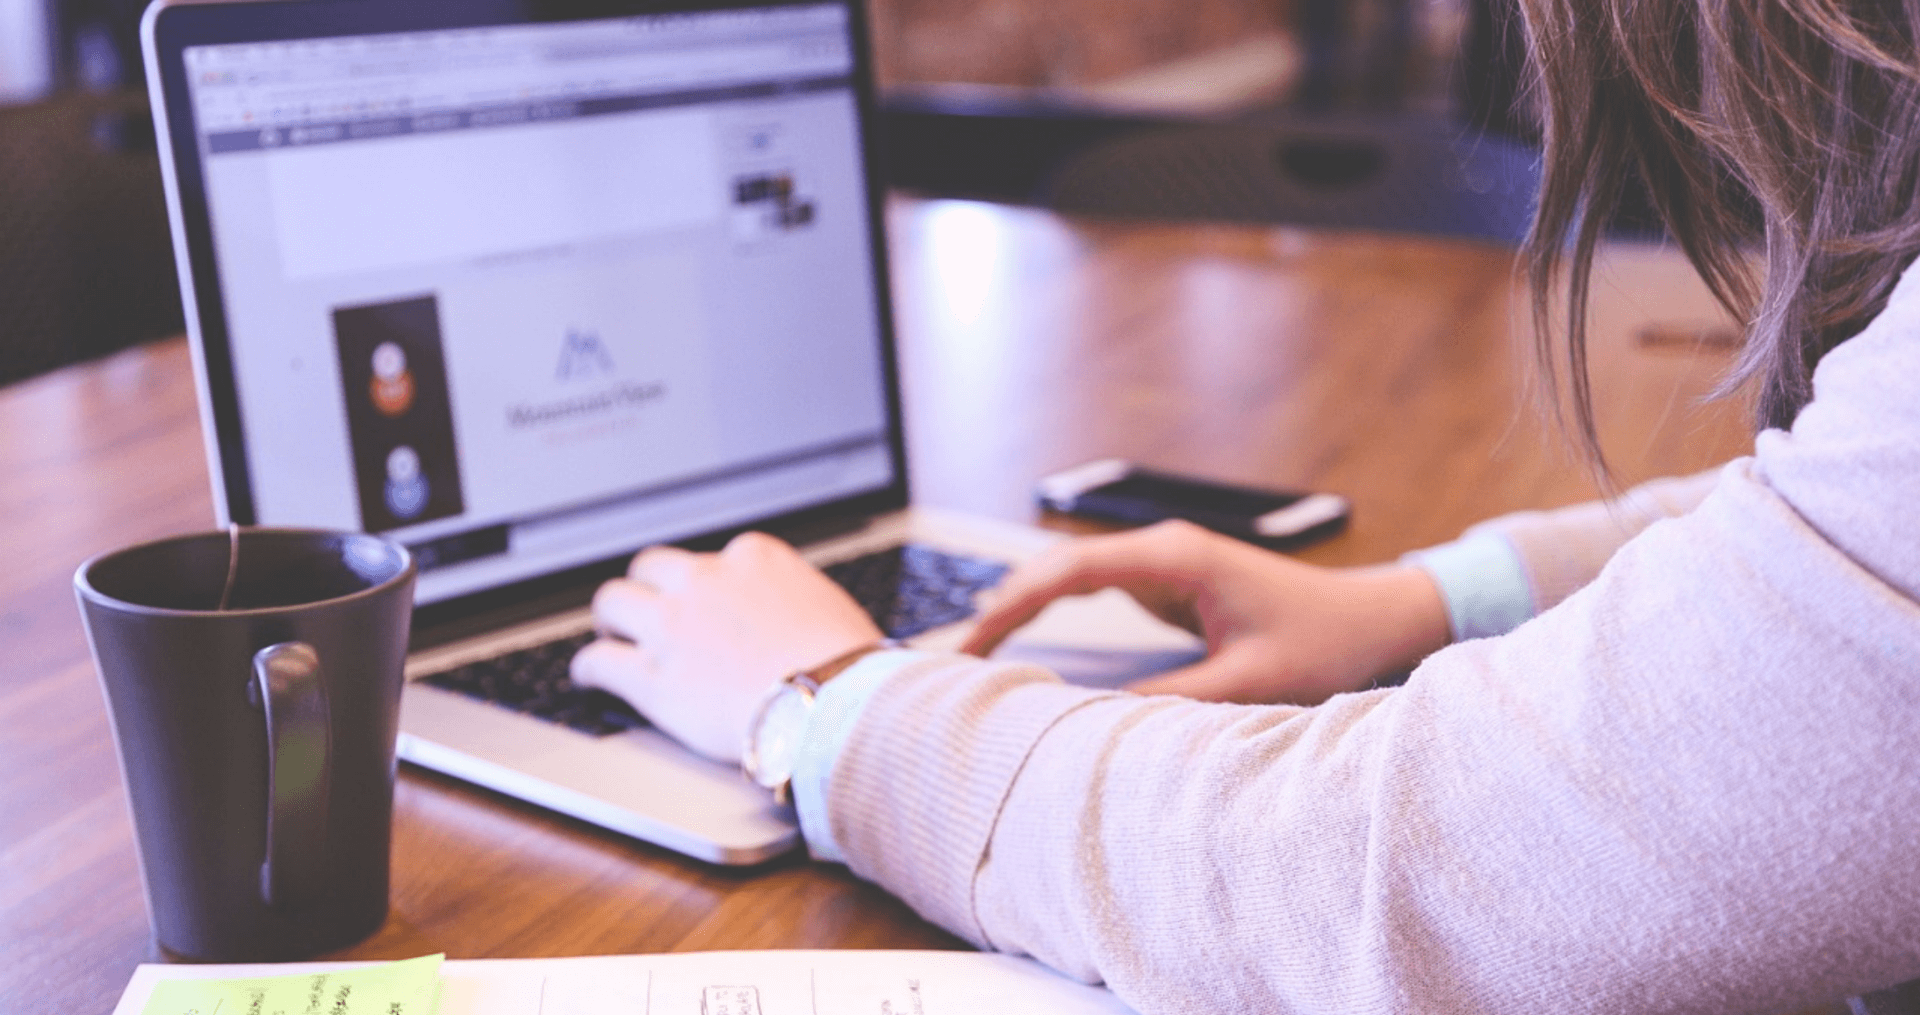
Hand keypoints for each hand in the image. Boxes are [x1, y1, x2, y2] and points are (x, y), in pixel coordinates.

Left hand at [570, 531, 882, 761]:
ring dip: (612, 619)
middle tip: (647, 611)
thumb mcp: (827, 607)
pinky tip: (589, 677)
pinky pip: (597, 661)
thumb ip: (794, 600)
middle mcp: (705, 581)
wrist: (834, 705)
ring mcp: (673, 626)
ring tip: (612, 636)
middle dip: (647, 588)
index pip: (712, 558)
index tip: (702, 601)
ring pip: (613, 602)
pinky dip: (589, 668)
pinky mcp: (651, 676)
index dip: (702, 584)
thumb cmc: (848, 665)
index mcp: (753, 558)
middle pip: (651, 567)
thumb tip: (796, 618)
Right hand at [962, 520, 1449, 704]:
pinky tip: (1023, 644)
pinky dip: (1053, 615)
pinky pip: (1094, 593)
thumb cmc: (1324, 641)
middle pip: (1058, 569)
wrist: (1372, 619)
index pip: (1071, 571)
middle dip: (1003, 607)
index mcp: (1177, 558)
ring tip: (974, 656)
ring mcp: (1164, 564)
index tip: (974, 642)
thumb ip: (1171, 700)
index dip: (1015, 604)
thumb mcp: (1248, 681)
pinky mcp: (1169, 585)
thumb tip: (1095, 721)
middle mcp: (1163, 551)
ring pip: (1071, 579)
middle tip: (954, 658)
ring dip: (1024, 609)